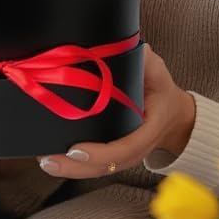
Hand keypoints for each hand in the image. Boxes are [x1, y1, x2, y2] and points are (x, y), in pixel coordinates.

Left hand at [36, 45, 195, 179]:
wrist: (173, 114)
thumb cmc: (161, 89)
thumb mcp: (157, 70)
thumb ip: (145, 60)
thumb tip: (133, 49)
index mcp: (150, 127)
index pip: (127, 147)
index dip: (102, 152)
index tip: (77, 150)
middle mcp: (138, 147)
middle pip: (107, 165)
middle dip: (77, 167)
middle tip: (50, 160)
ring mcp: (127, 155)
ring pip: (100, 170)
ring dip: (71, 170)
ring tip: (46, 161)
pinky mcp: (116, 155)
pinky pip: (97, 166)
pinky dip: (75, 166)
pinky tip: (53, 160)